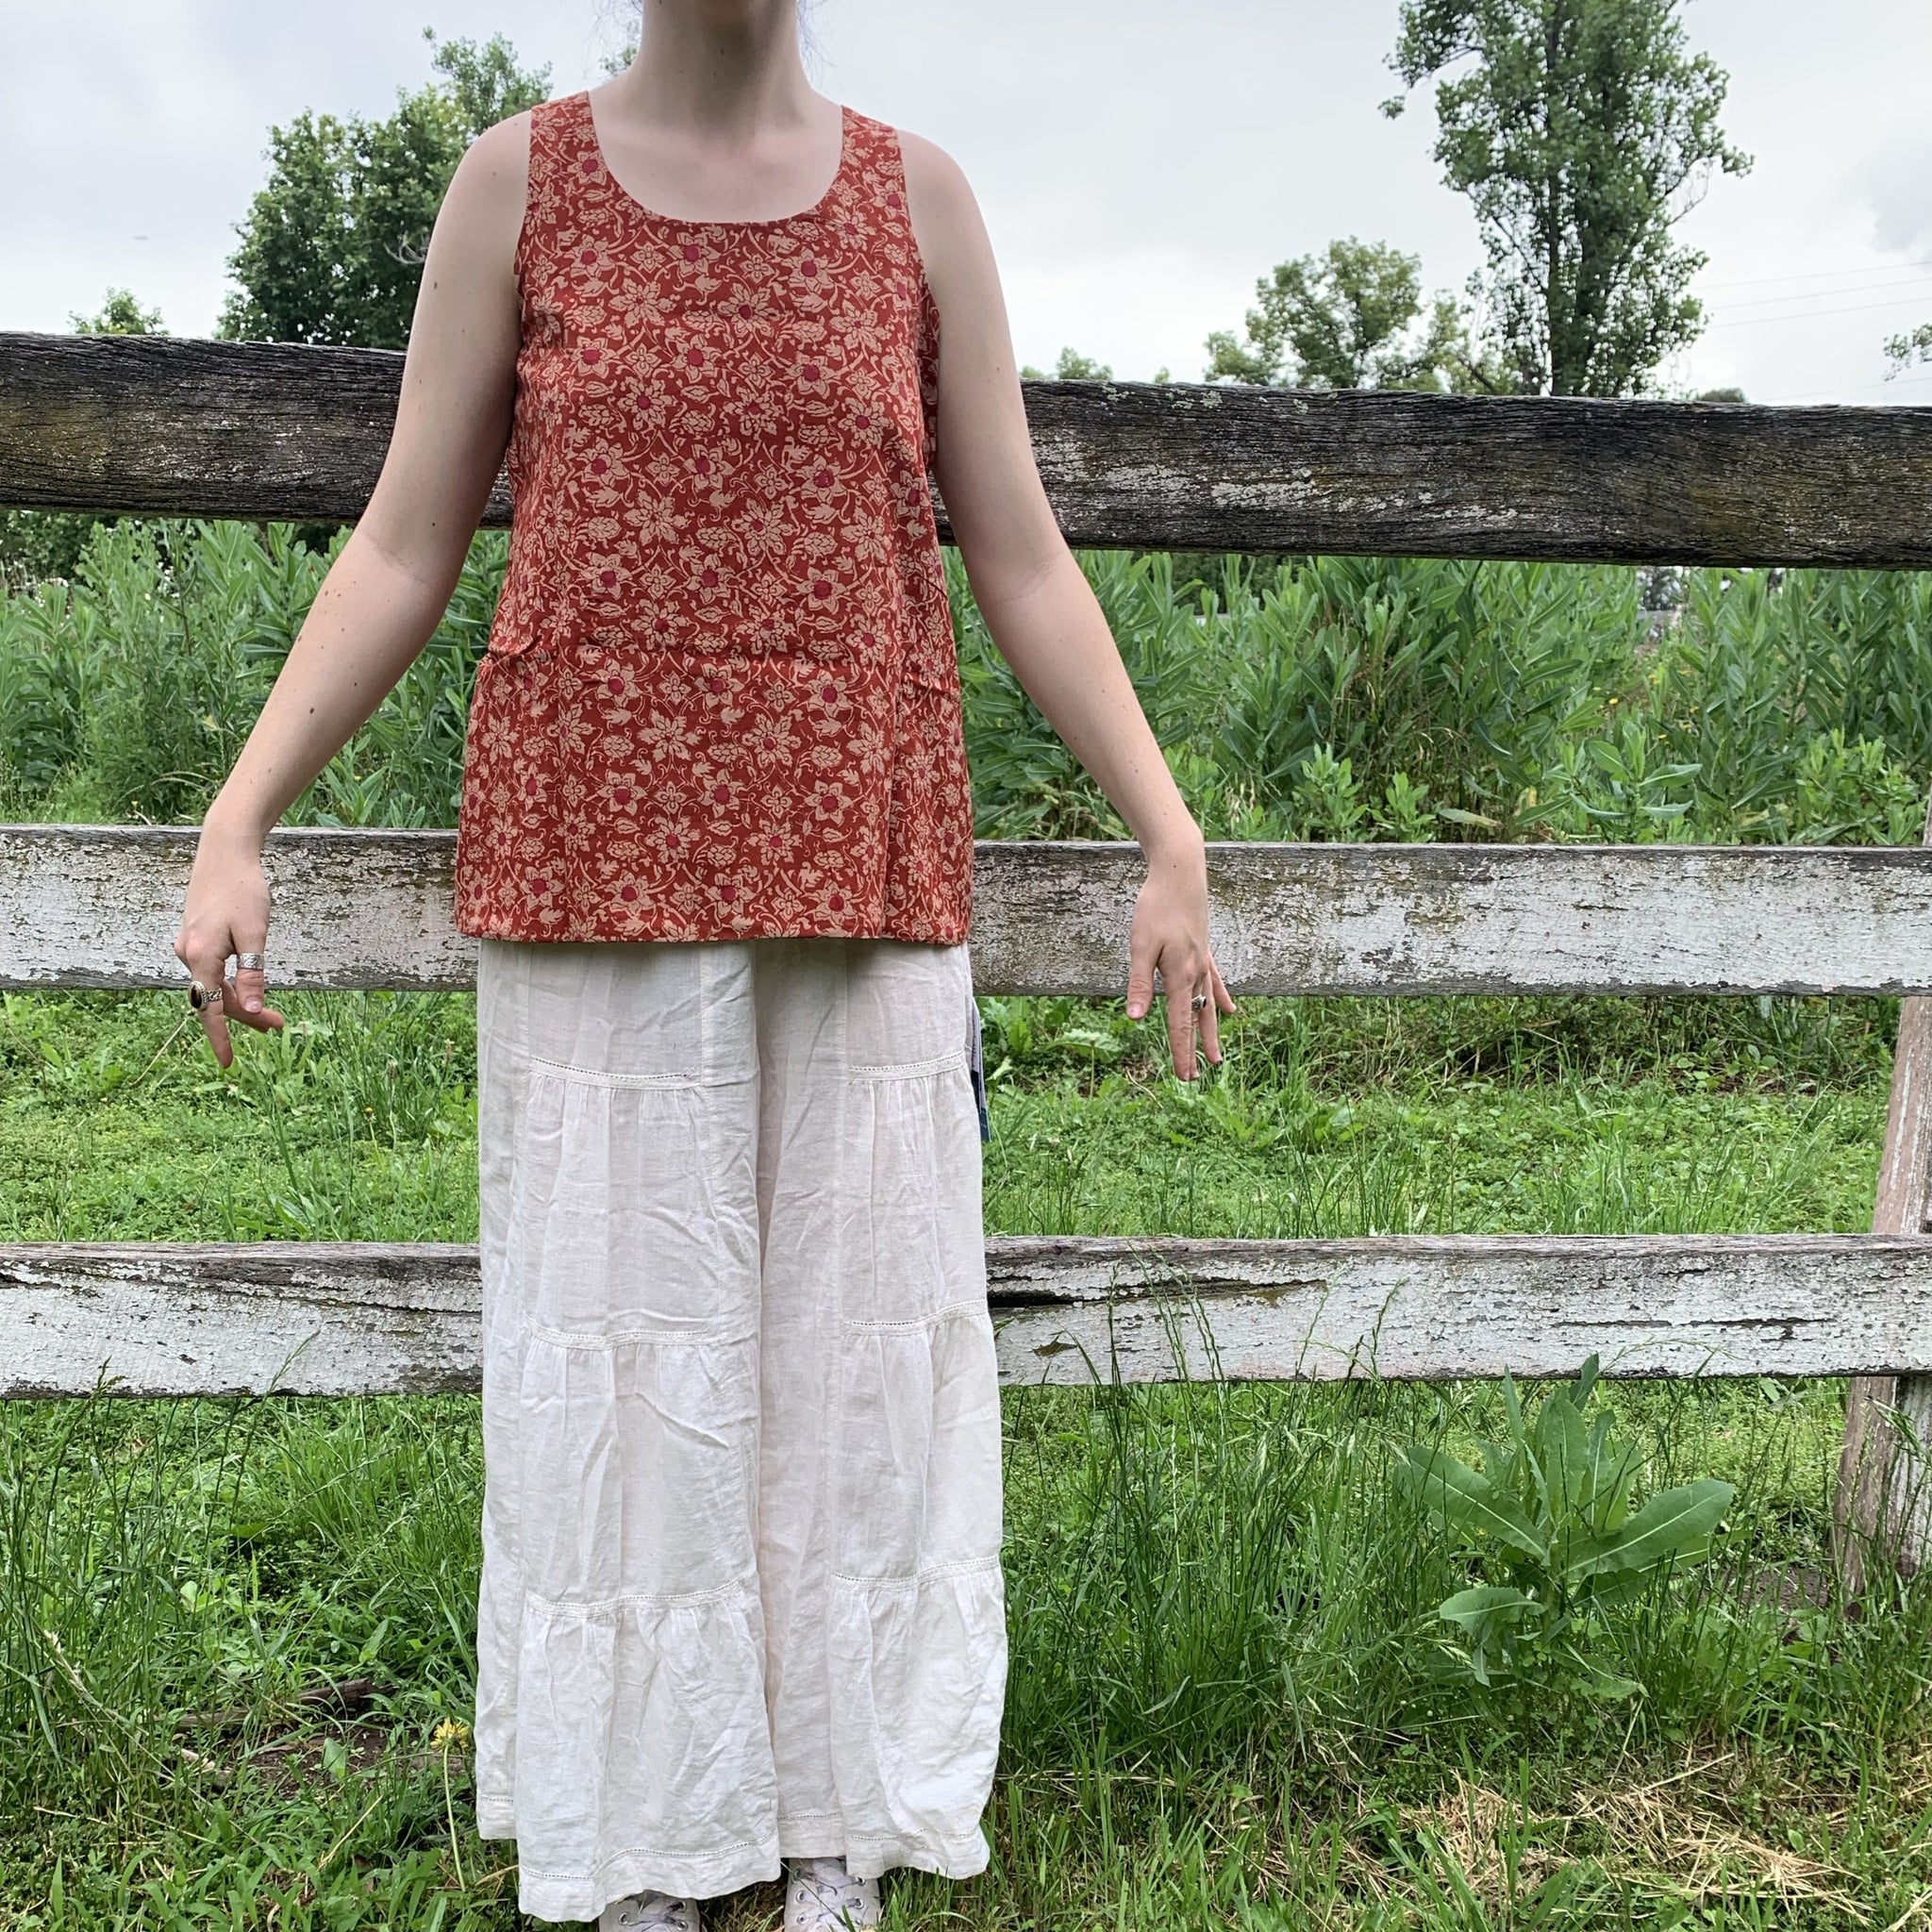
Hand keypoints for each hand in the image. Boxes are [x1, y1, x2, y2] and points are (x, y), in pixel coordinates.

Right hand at [173, 818, 285, 1068]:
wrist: (225, 852)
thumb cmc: (243, 890)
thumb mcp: (255, 934)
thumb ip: (252, 974)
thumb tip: (249, 1011)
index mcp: (200, 957)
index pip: (210, 1008)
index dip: (220, 1037)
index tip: (229, 1064)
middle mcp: (188, 955)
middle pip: (215, 999)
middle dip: (245, 1017)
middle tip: (280, 1027)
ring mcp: (189, 946)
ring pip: (214, 985)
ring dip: (240, 1002)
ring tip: (272, 1016)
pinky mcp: (195, 938)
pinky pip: (211, 972)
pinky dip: (230, 985)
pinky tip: (247, 989)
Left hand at [1124, 838, 1234, 1080]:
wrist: (1180, 873)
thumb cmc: (1156, 908)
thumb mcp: (1140, 945)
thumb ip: (1139, 983)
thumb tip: (1135, 1018)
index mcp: (1178, 976)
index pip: (1178, 1023)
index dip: (1180, 1051)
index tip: (1183, 1076)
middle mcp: (1195, 974)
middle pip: (1196, 1020)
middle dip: (1194, 1050)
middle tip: (1194, 1077)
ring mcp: (1203, 962)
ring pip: (1209, 1007)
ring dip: (1211, 1033)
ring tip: (1217, 1058)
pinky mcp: (1204, 949)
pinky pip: (1216, 982)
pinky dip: (1222, 998)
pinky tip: (1230, 1011)